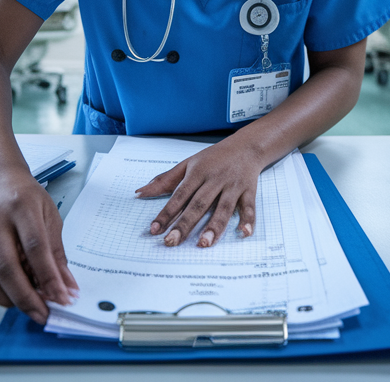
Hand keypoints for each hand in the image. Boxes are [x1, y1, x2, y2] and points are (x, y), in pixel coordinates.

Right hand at [0, 171, 77, 324]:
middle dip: (27, 298)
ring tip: (31, 306)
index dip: (49, 278)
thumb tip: (67, 289)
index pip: (35, 248)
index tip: (63, 299)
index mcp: (21, 208)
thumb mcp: (51, 219)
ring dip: (11, 301)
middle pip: (7, 268)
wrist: (1, 183)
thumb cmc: (29, 200)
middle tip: (44, 314)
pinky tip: (15, 296)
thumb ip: (57, 255)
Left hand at [137, 140, 262, 247]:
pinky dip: (248, 220)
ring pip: (223, 208)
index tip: (155, 229)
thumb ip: (165, 180)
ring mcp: (232, 185)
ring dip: (214, 226)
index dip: (166, 213)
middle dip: (185, 224)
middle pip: (198, 204)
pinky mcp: (249, 190)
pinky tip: (244, 234)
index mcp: (197, 172)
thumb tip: (140, 192)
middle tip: (172, 241)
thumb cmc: (214, 157)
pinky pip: (249, 207)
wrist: (246, 145)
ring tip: (204, 244)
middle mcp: (214, 179)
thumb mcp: (188, 164)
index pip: (179, 195)